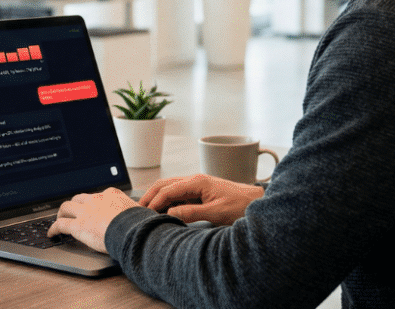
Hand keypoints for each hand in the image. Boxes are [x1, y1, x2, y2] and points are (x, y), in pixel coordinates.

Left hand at [47, 187, 136, 253]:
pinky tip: (51, 234)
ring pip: (66, 207)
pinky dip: (53, 229)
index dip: (94, 202)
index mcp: (112, 195)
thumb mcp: (140, 212)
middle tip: (72, 212)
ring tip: (59, 219)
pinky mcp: (77, 226)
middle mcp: (96, 200)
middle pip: (79, 198)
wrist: (132, 230)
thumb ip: (135, 213)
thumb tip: (144, 217)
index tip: (93, 207)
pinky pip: (60, 225)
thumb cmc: (140, 223)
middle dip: (74, 205)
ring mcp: (85, 212)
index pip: (99, 195)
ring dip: (61, 213)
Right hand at [139, 174, 263, 225]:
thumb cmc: (240, 206)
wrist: (257, 201)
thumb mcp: (216, 212)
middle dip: (150, 195)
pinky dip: (167, 200)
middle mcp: (195, 180)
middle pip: (165, 184)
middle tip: (138, 209)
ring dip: (157, 197)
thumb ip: (192, 213)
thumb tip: (170, 213)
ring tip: (146, 209)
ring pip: (170, 187)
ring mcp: (197, 185)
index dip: (154, 202)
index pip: (168, 190)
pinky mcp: (200, 192)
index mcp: (197, 182)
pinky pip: (178, 194)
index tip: (145, 213)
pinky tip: (163, 209)